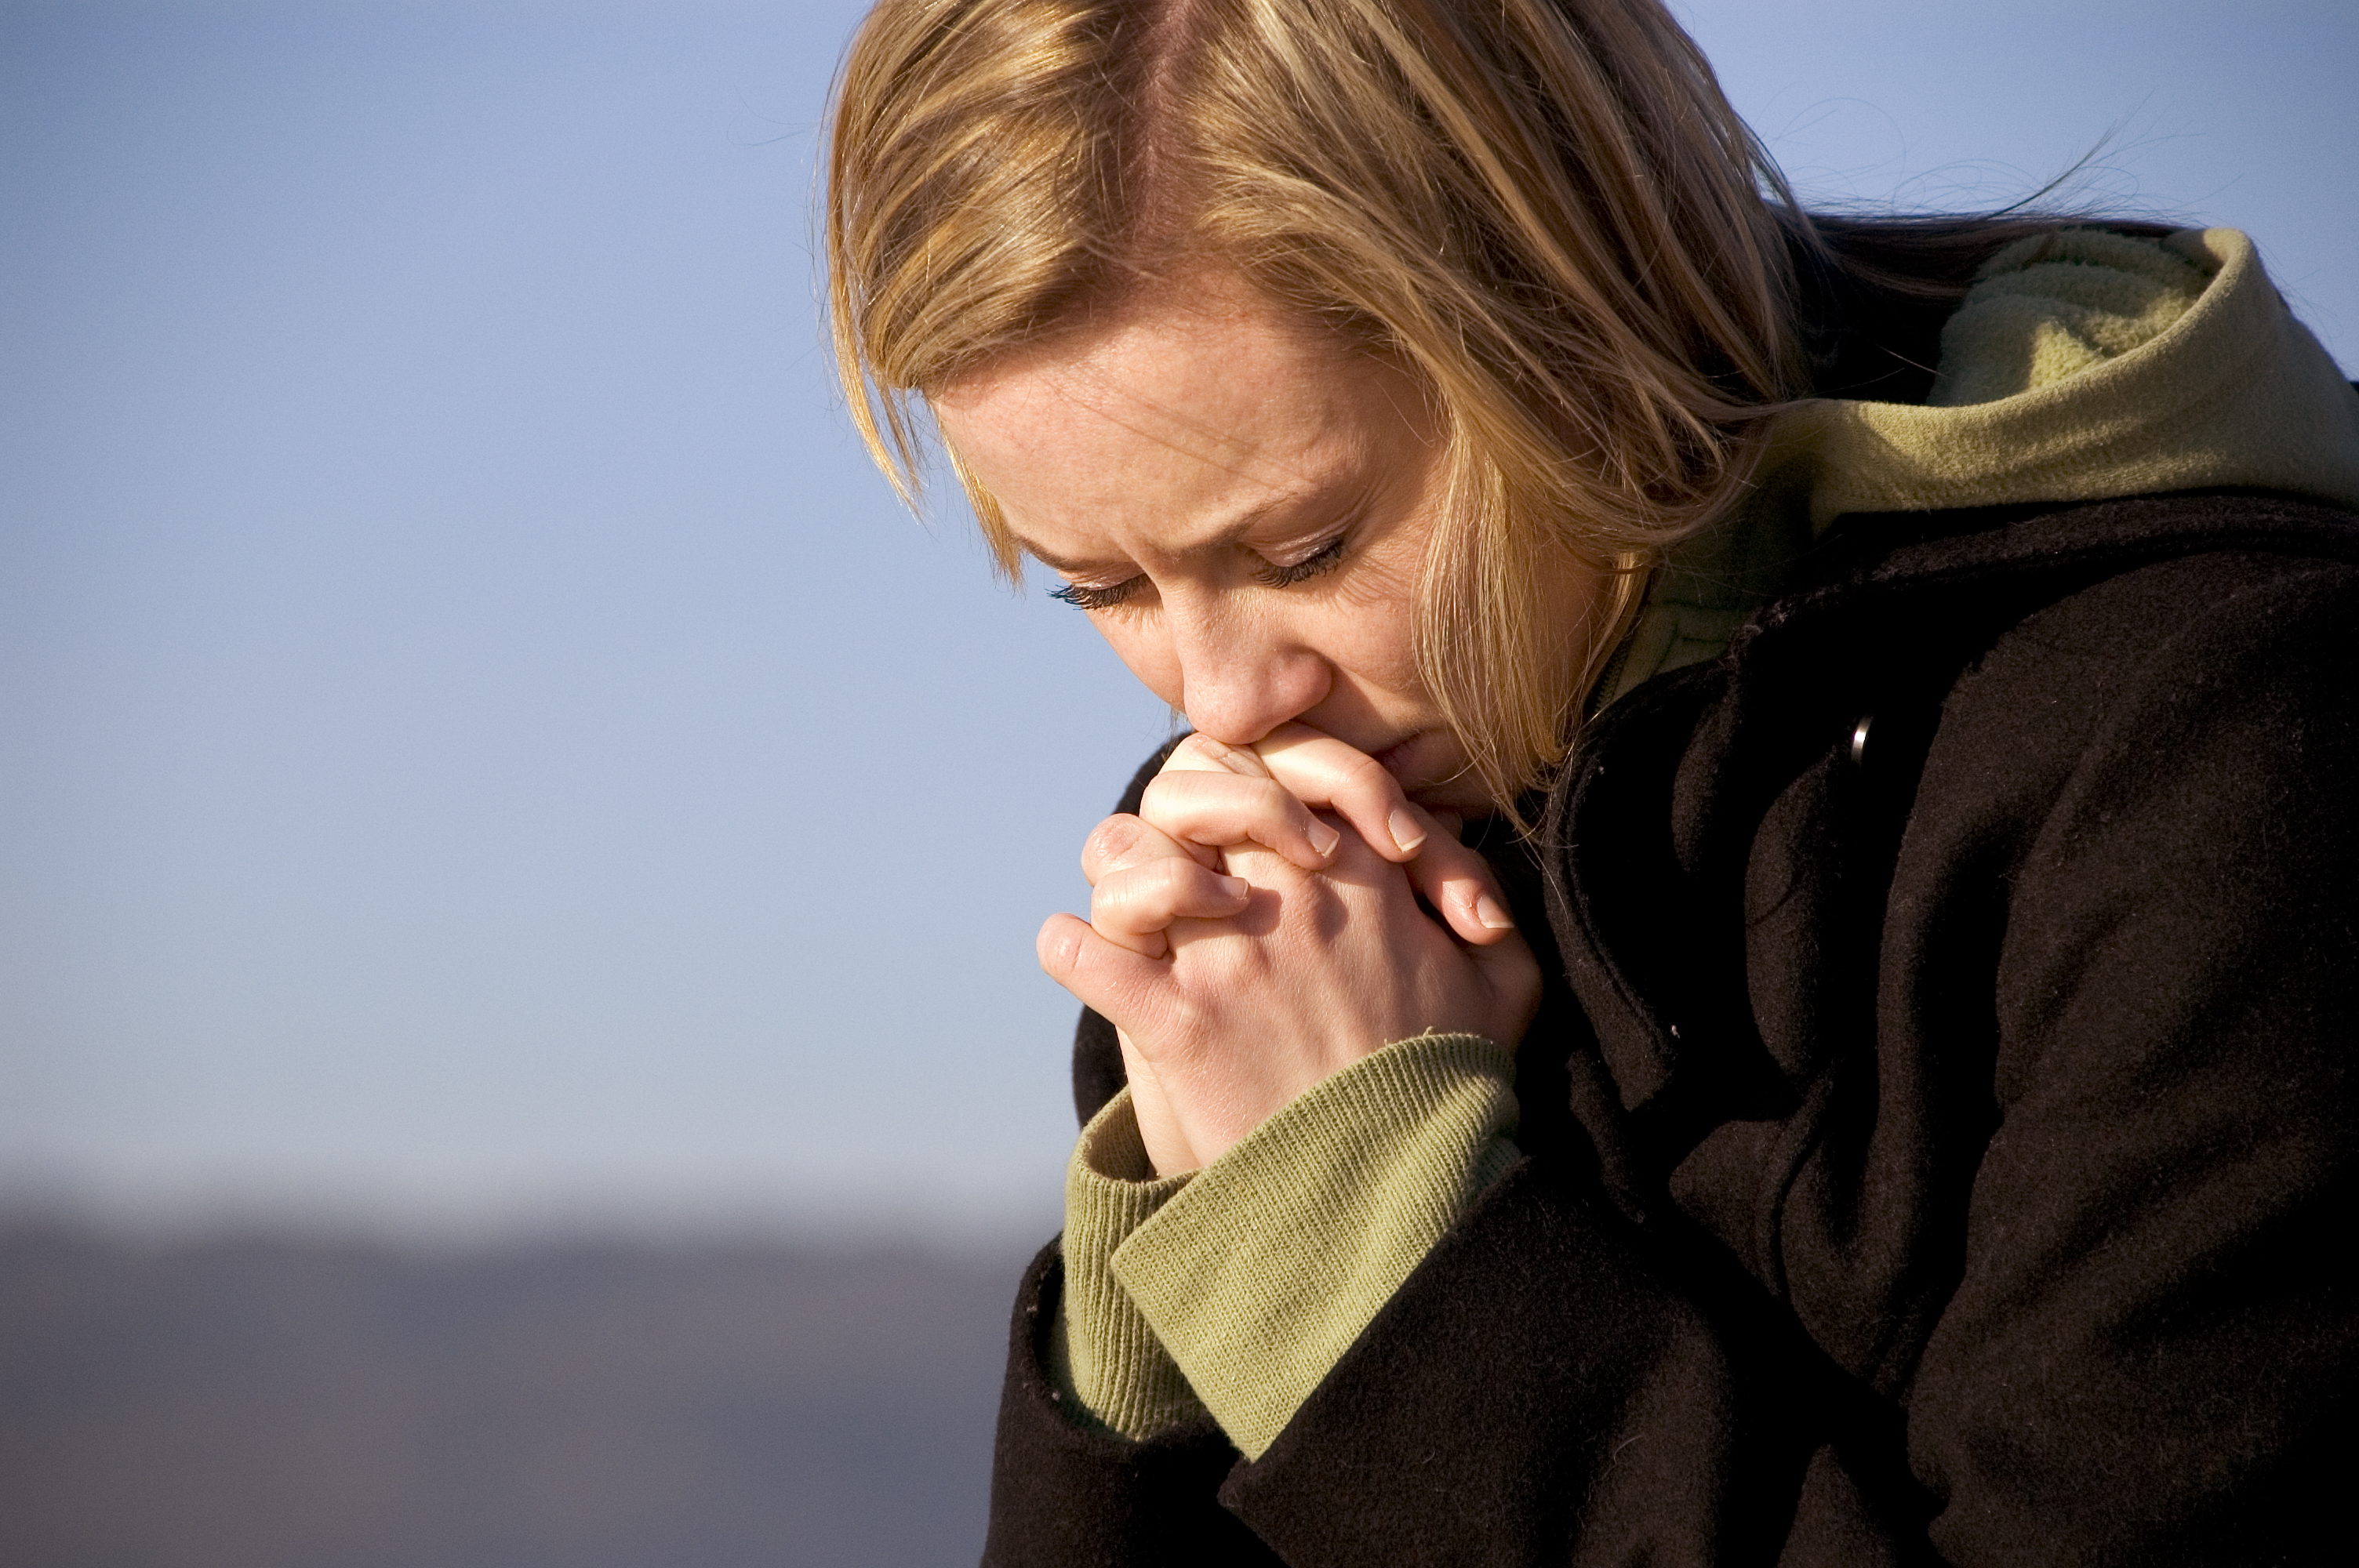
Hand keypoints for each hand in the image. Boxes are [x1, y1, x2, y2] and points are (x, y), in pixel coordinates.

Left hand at [1043, 728, 1539, 1172]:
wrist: (1406, 1188)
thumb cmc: (1453, 1078)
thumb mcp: (1501, 975)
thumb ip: (1475, 887)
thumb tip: (1423, 835)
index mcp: (1359, 871)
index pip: (1267, 765)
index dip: (1241, 778)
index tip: (1241, 824)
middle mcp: (1286, 900)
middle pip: (1185, 795)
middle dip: (1172, 817)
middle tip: (1179, 856)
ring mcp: (1226, 960)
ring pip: (1125, 861)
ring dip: (1119, 877)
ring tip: (1135, 910)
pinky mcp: (1177, 1024)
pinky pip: (1086, 956)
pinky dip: (1071, 951)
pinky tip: (1079, 955)